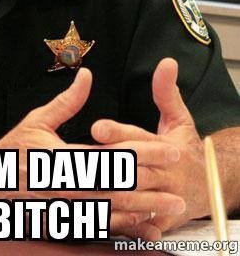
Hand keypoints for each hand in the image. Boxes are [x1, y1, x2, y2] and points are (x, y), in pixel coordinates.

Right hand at [0, 67, 184, 237]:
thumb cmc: (14, 151)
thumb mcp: (38, 121)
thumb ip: (67, 101)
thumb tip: (87, 75)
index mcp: (63, 157)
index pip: (113, 154)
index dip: (145, 151)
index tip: (169, 149)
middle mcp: (68, 185)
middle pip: (119, 185)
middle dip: (154, 182)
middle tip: (179, 179)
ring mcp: (67, 208)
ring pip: (114, 210)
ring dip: (146, 208)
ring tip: (172, 206)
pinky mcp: (66, 223)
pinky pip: (101, 228)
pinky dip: (126, 228)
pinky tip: (144, 226)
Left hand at [91, 58, 206, 239]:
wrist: (210, 188)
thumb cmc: (186, 149)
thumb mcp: (179, 119)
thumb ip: (167, 92)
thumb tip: (167, 63)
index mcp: (165, 146)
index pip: (138, 138)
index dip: (117, 133)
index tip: (96, 127)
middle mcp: (164, 173)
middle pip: (130, 168)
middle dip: (104, 162)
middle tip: (74, 158)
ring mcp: (162, 199)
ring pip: (130, 195)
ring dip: (105, 190)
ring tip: (77, 183)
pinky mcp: (159, 220)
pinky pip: (136, 222)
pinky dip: (117, 218)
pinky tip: (93, 212)